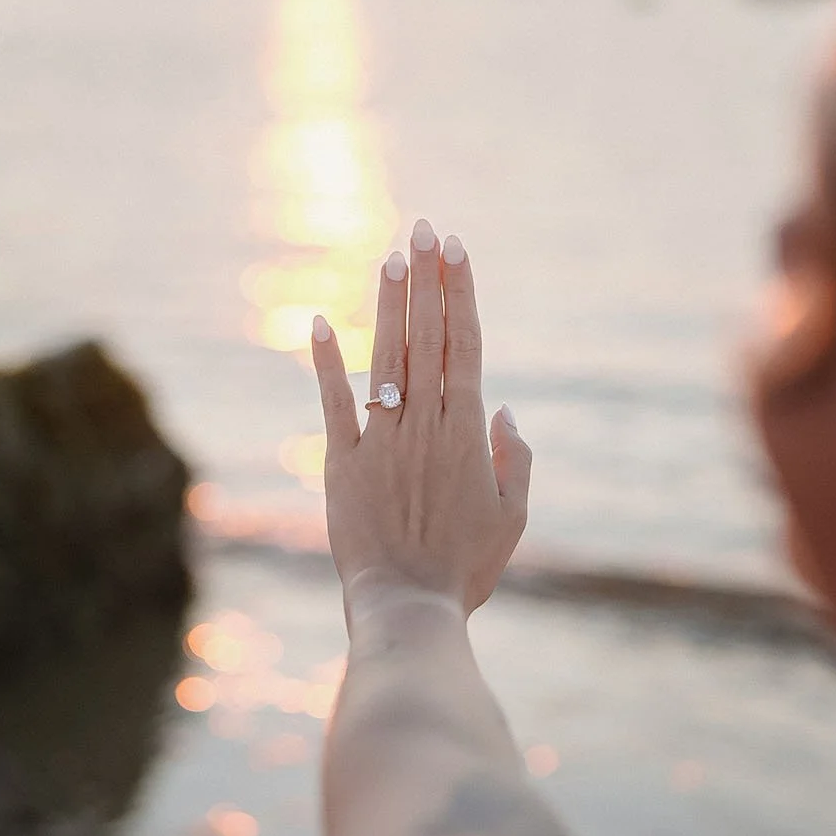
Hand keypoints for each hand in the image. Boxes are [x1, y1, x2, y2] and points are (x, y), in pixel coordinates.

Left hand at [311, 220, 531, 610]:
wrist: (408, 607)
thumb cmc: (465, 569)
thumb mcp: (512, 518)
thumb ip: (515, 460)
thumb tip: (505, 410)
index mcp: (468, 431)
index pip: (464, 344)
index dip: (461, 292)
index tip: (457, 250)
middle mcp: (425, 423)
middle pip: (428, 336)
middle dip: (428, 278)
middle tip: (425, 229)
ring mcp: (382, 438)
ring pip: (386, 356)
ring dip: (389, 303)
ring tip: (390, 255)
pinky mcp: (342, 460)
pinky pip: (333, 401)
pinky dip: (326, 361)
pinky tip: (320, 320)